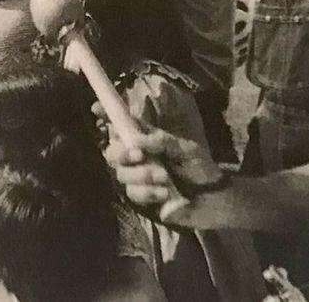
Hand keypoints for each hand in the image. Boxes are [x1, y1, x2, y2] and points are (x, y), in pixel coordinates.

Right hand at [105, 127, 223, 208]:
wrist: (212, 198)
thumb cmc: (198, 167)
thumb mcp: (183, 147)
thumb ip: (159, 139)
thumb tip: (135, 140)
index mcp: (145, 139)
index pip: (121, 125)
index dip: (106, 116)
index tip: (96, 109)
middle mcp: (136, 157)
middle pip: (112, 151)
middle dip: (122, 152)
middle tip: (140, 155)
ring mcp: (136, 179)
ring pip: (121, 174)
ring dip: (143, 174)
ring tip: (164, 177)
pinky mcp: (140, 199)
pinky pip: (132, 193)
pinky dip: (148, 191)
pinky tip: (165, 193)